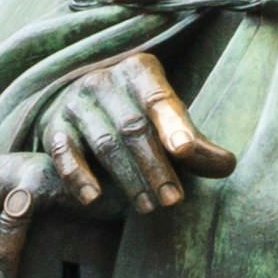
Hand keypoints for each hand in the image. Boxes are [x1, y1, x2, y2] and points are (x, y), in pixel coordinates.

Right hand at [39, 50, 238, 216]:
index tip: (186, 151)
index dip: (173, 124)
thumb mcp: (168, 121)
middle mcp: (103, 80)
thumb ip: (193, 142)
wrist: (82, 105)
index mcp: (139, 70)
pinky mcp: (53, 127)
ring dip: (127, 179)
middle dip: (155, 167)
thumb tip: (224, 165)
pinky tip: (93, 199)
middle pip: (132, 127)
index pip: (158, 98)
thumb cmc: (137, 115)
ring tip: (148, 207)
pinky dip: (78, 175)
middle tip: (173, 200)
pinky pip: (63, 153)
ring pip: (103, 143)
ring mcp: (76, 102)